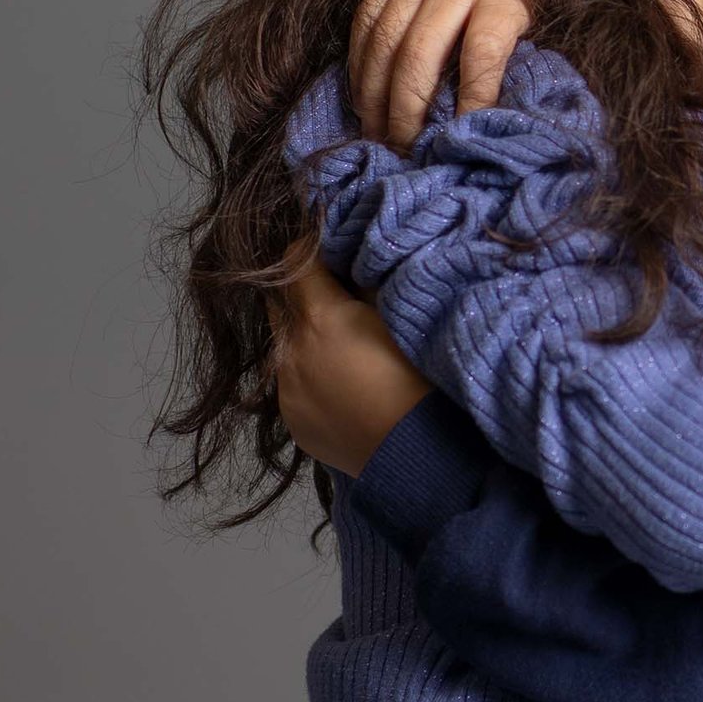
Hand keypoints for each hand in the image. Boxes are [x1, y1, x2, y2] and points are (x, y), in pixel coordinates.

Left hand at [271, 267, 432, 477]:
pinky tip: (345, 389)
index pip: (293, 261)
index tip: (331, 248)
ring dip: (308, 338)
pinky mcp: (292, 422)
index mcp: (319, 318)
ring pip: (286, 347)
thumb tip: (354, 260)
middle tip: (340, 297)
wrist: (416, 453)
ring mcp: (286, 390)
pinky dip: (313, 377)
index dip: (311, 248)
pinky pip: (294, 385)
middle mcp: (289, 352)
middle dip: (305, 293)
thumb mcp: (402, 317)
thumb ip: (370, 283)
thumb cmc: (421, 379)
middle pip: (281, 302)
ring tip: (346, 349)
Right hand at [349, 0, 530, 148]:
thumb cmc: (514, 9)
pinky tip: (363, 99)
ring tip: (377, 133)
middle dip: (407, 109)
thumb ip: (505, 71)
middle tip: (404, 147)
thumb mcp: (527, 35)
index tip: (459, 138)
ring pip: (384, 43)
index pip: (481, 54)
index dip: (470, 99)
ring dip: (375, 96)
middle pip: (420, 54)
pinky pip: (363, 26)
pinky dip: (360, 67)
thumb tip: (480, 128)